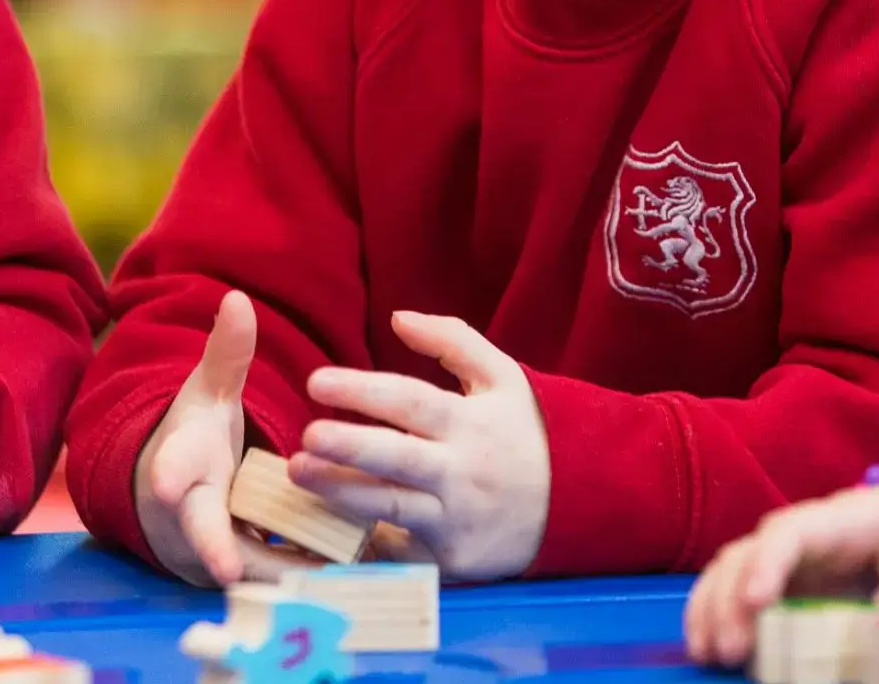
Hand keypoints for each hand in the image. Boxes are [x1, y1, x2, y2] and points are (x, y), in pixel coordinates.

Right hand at [131, 291, 311, 587]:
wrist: (179, 499)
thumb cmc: (197, 439)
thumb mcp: (207, 393)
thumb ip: (226, 353)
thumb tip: (236, 299)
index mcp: (181, 466)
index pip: (169, 469)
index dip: (166, 477)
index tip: (165, 485)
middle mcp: (193, 515)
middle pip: (201, 534)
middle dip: (212, 548)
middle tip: (228, 568)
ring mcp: (218, 551)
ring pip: (249, 567)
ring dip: (279, 572)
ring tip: (322, 569)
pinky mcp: (249, 574)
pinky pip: (278, 581)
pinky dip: (307, 580)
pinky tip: (349, 572)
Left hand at [293, 311, 549, 579]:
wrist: (579, 506)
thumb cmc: (526, 435)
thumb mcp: (504, 378)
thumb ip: (453, 341)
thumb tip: (398, 317)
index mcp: (472, 422)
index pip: (410, 401)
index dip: (362, 390)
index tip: (316, 382)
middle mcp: (463, 470)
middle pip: (397, 456)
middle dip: (348, 445)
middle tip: (305, 437)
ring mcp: (458, 518)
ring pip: (391, 505)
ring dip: (341, 491)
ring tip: (299, 474)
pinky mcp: (454, 559)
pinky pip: (403, 550)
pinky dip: (365, 540)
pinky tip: (324, 528)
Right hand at [685, 467, 878, 666]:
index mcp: (848, 518)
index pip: (792, 529)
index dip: (768, 562)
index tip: (759, 602)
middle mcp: (811, 533)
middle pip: (749, 550)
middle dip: (729, 598)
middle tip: (730, 650)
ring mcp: (799, 557)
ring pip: (734, 567)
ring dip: (713, 607)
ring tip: (708, 653)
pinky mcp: (796, 582)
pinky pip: (743, 588)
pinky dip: (717, 613)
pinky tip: (707, 647)